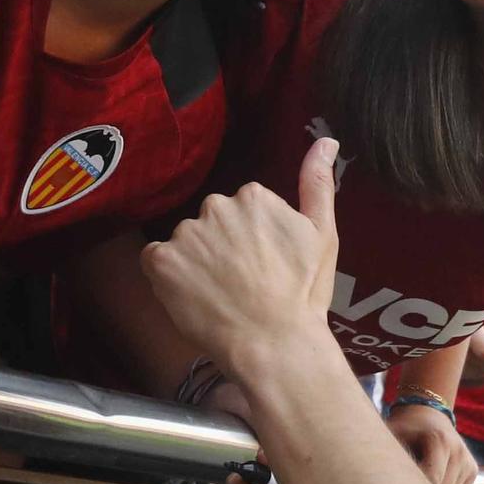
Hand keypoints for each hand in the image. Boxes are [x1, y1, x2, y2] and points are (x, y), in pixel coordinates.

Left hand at [142, 139, 339, 388]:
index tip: (263, 266)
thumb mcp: (322, 234)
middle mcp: (215, 206)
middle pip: (210, 224)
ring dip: (195, 264)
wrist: (273, 343)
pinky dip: (168, 277)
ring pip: (185, 244)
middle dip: (221, 248)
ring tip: (220, 295)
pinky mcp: (162, 262)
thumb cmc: (302, 294)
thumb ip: (318, 183)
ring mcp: (186, 234)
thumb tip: (327, 140)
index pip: (240, 211)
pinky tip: (194, 297)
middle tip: (242, 283)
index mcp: (253, 195)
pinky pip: (156, 261)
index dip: (250, 242)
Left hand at [386, 403, 476, 483]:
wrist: (427, 415)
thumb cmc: (403, 429)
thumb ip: (389, 457)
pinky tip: (432, 482)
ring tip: (417, 482)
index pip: (430, 479)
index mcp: (440, 440)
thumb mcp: (392, 437)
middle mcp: (458, 450)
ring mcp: (468, 461)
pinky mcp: (472, 470)